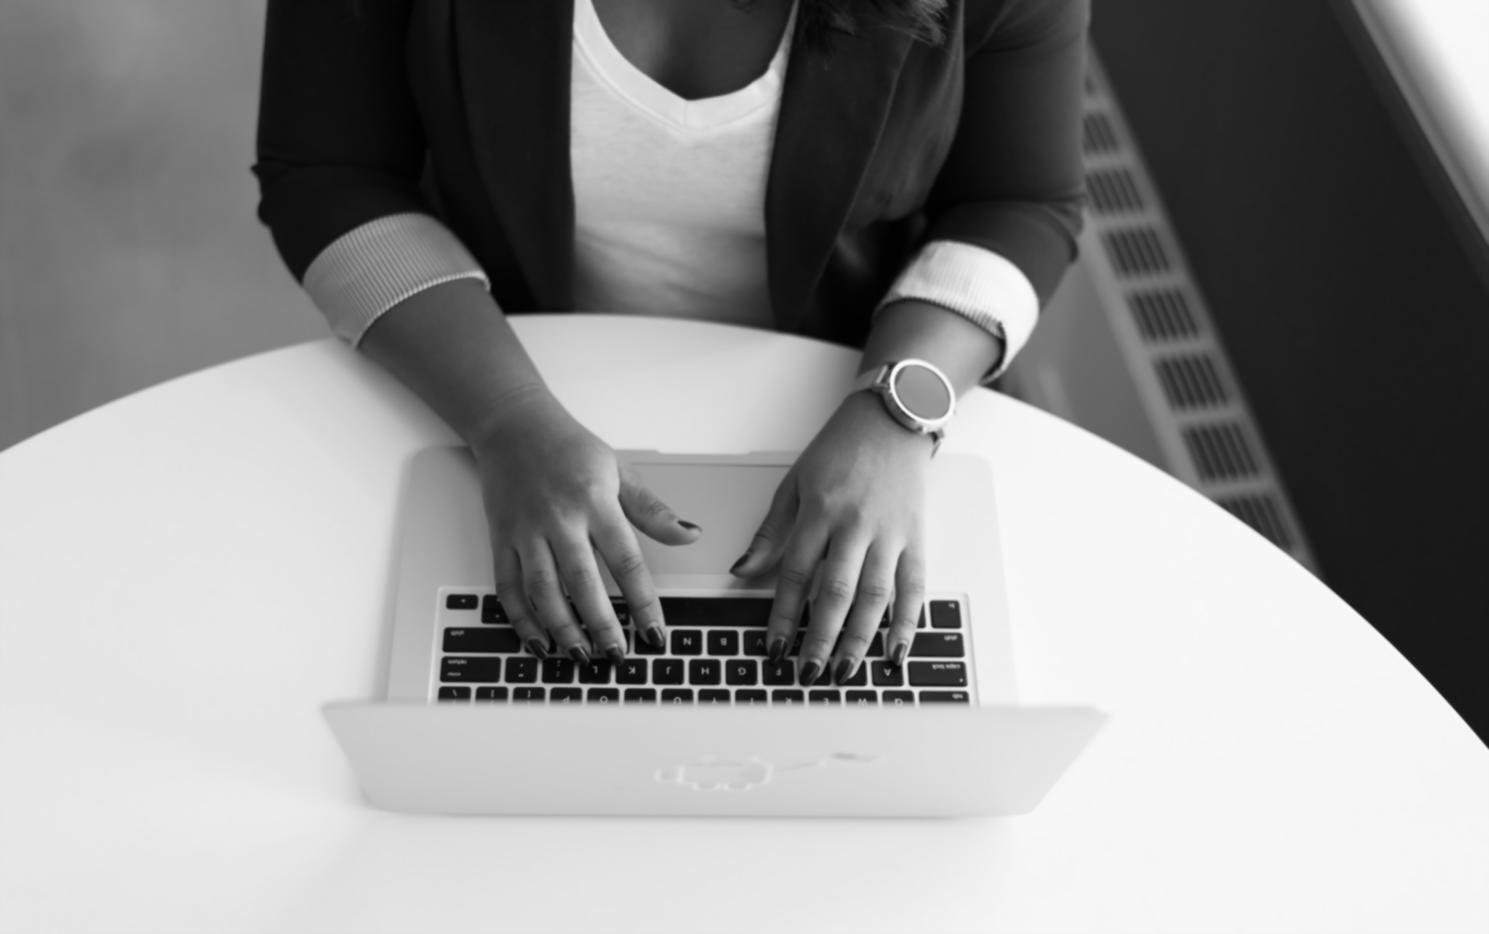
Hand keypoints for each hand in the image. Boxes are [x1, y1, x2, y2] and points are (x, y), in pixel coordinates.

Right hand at [470, 386, 700, 663]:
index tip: (655, 632)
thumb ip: (652, 510)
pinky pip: (508, 586)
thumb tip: (691, 534)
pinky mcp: (500, 538)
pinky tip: (538, 641)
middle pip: (582, 581)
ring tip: (581, 655)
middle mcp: (559, 519)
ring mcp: (526, 531)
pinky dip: (521, 618)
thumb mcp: (619, 471)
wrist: (513, 425)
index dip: (642, 601)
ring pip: (543, 590)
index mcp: (595, 502)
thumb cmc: (569, 448)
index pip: (626, 560)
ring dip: (562, 628)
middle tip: (617, 655)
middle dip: (601, 624)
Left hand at [729, 390, 931, 686]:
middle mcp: (856, 524)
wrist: (892, 420)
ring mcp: (891, 533)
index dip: (784, 616)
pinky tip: (897, 651)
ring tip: (845, 671)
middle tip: (809, 672)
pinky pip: (914, 586)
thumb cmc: (841, 449)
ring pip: (876, 595)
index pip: (796, 573)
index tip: (775, 648)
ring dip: (860, 639)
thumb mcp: (794, 483)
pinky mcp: (917, 536)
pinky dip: (908, 622)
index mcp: (820, 510)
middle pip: (837, 591)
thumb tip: (742, 571)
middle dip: (821, 638)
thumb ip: (770, 532)